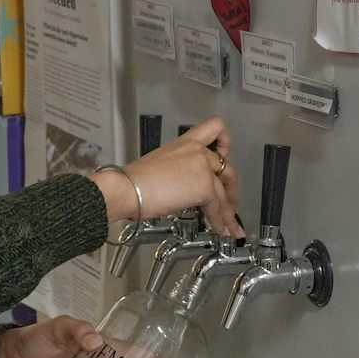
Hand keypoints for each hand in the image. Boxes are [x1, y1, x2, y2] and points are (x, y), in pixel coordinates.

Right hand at [91, 117, 242, 237]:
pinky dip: (221, 221)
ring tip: (230, 226)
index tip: (225, 155)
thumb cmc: (134, 182)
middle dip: (231, 189)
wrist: (127, 189)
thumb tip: (183, 188)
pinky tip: (221, 230)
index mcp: (184, 143)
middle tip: (230, 203)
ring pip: (224, 192)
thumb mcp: (160, 167)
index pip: (214, 127)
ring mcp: (202, 168)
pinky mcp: (204, 186)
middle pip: (227, 168)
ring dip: (228, 212)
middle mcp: (197, 151)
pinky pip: (218, 207)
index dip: (225, 141)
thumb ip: (179, 171)